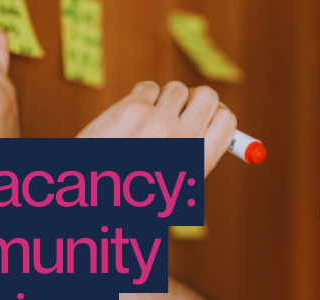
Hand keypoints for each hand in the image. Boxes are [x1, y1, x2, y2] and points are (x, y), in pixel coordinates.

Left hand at [77, 81, 236, 176]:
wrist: (92, 192)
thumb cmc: (135, 190)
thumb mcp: (176, 182)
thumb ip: (199, 150)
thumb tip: (221, 116)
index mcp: (198, 161)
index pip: (227, 120)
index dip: (216, 114)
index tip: (205, 116)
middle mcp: (183, 140)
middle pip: (207, 95)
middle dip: (194, 100)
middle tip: (179, 111)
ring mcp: (157, 121)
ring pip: (176, 88)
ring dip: (165, 99)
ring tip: (147, 122)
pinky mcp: (132, 108)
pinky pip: (149, 87)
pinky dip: (142, 98)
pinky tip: (130, 119)